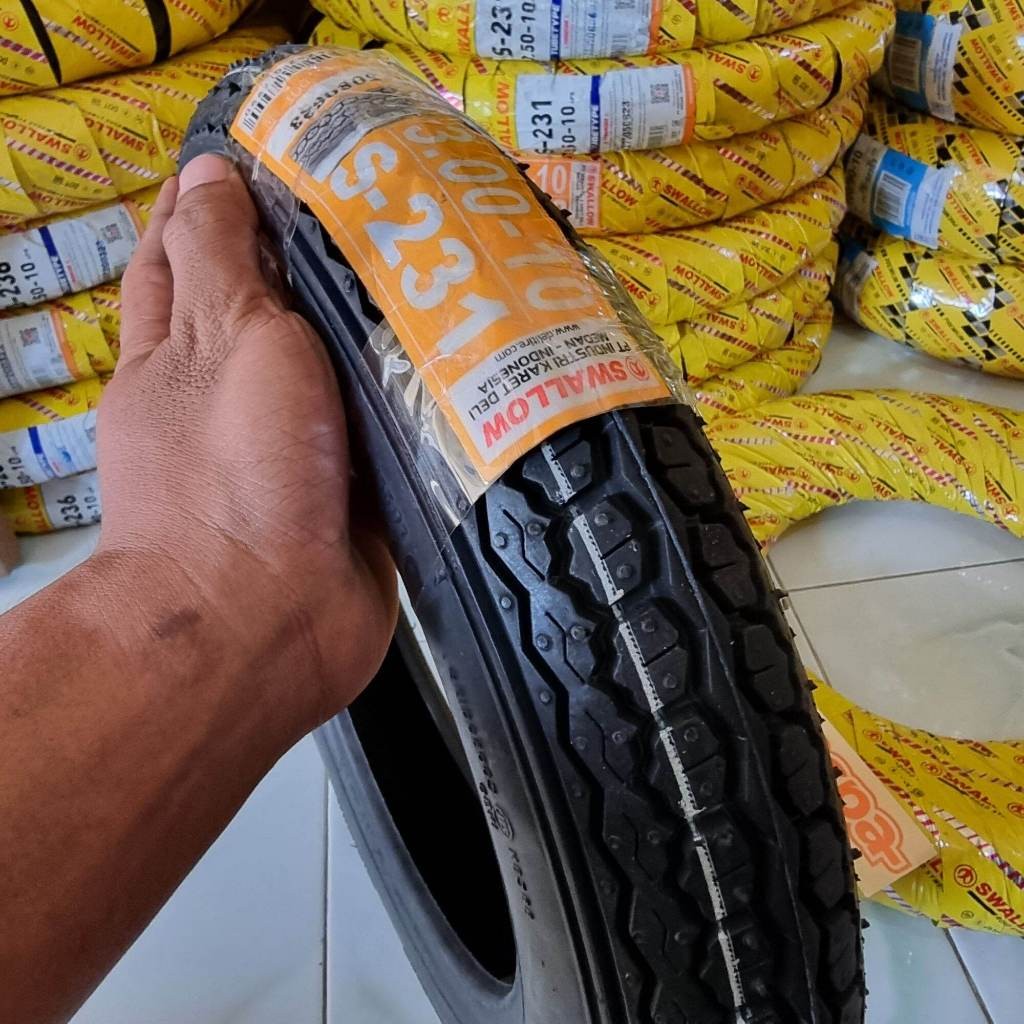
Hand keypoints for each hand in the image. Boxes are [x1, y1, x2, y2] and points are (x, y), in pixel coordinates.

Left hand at [96, 154, 396, 737]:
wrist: (267, 621)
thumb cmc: (230, 474)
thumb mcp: (221, 338)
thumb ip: (220, 258)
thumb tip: (206, 173)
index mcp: (180, 352)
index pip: (189, 251)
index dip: (221, 196)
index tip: (280, 153)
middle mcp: (235, 394)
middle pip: (273, 305)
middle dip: (317, 255)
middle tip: (390, 205)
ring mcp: (300, 445)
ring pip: (341, 364)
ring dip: (378, 324)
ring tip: (442, 265)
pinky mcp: (359, 489)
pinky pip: (387, 427)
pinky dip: (414, 394)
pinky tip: (466, 357)